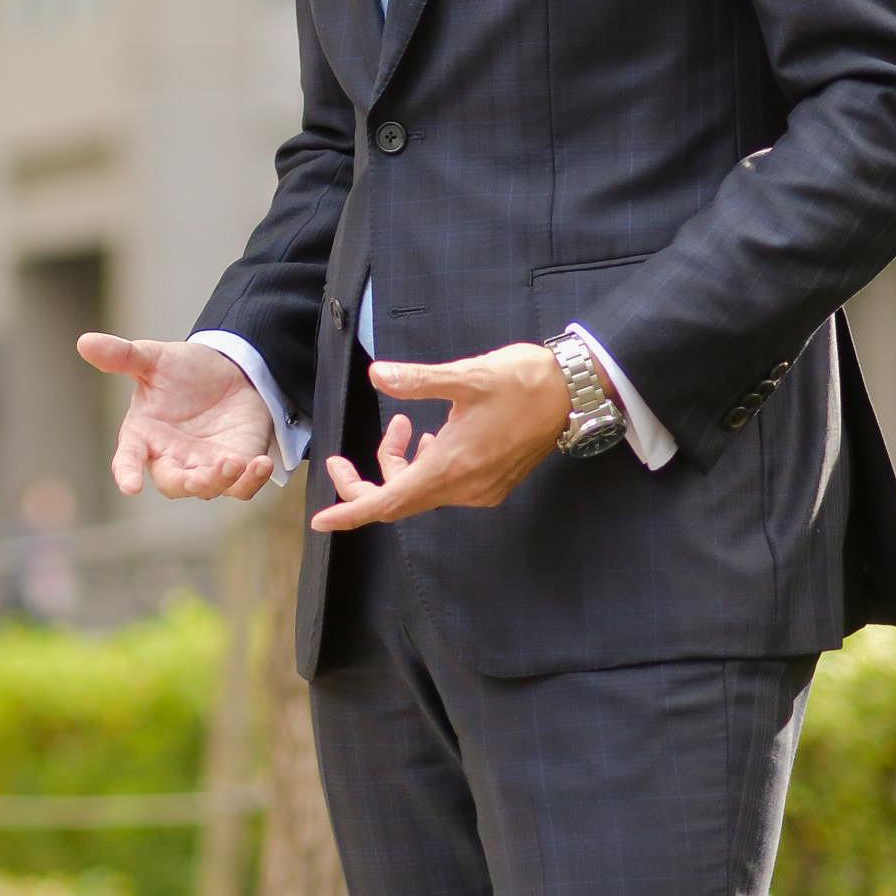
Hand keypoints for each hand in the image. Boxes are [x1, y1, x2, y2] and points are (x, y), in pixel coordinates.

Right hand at [81, 334, 282, 500]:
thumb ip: (122, 356)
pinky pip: (243, 487)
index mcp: (144, 434)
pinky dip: (252, 481)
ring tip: (234, 462)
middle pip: (173, 483)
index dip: (127, 472)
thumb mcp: (154, 358)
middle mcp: (172, 456)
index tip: (129, 486)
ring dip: (220, 481)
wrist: (229, 370)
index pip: (128, 458)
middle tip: (200, 478)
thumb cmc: (184, 369)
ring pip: (209, 488)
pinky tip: (261, 463)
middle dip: (186, 484)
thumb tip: (84, 342)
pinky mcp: (237, 466)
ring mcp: (205, 465)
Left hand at [314, 343, 572, 530]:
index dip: (352, 511)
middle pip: (399, 501)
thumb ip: (417, 380)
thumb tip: (377, 375)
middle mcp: (466, 487)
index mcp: (452, 466)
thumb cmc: (521, 380)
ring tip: (402, 426)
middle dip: (366, 482)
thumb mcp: (466, 375)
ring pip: (421, 491)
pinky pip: (444, 487)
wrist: (575, 393)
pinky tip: (429, 438)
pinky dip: (424, 467)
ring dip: (400, 465)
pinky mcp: (493, 483)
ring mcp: (481, 489)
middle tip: (340, 458)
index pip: (389, 502)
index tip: (321, 520)